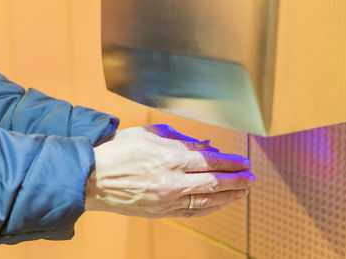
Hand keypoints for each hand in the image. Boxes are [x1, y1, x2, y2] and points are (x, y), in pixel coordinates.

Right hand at [85, 125, 254, 217]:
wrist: (93, 179)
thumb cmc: (119, 152)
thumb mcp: (150, 134)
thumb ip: (181, 139)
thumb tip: (206, 144)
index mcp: (171, 158)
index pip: (211, 161)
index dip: (232, 162)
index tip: (245, 162)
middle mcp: (173, 181)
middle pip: (215, 182)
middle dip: (238, 180)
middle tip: (252, 178)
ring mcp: (168, 200)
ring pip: (208, 199)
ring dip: (230, 196)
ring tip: (244, 192)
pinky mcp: (162, 212)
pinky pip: (193, 211)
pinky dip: (211, 207)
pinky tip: (221, 204)